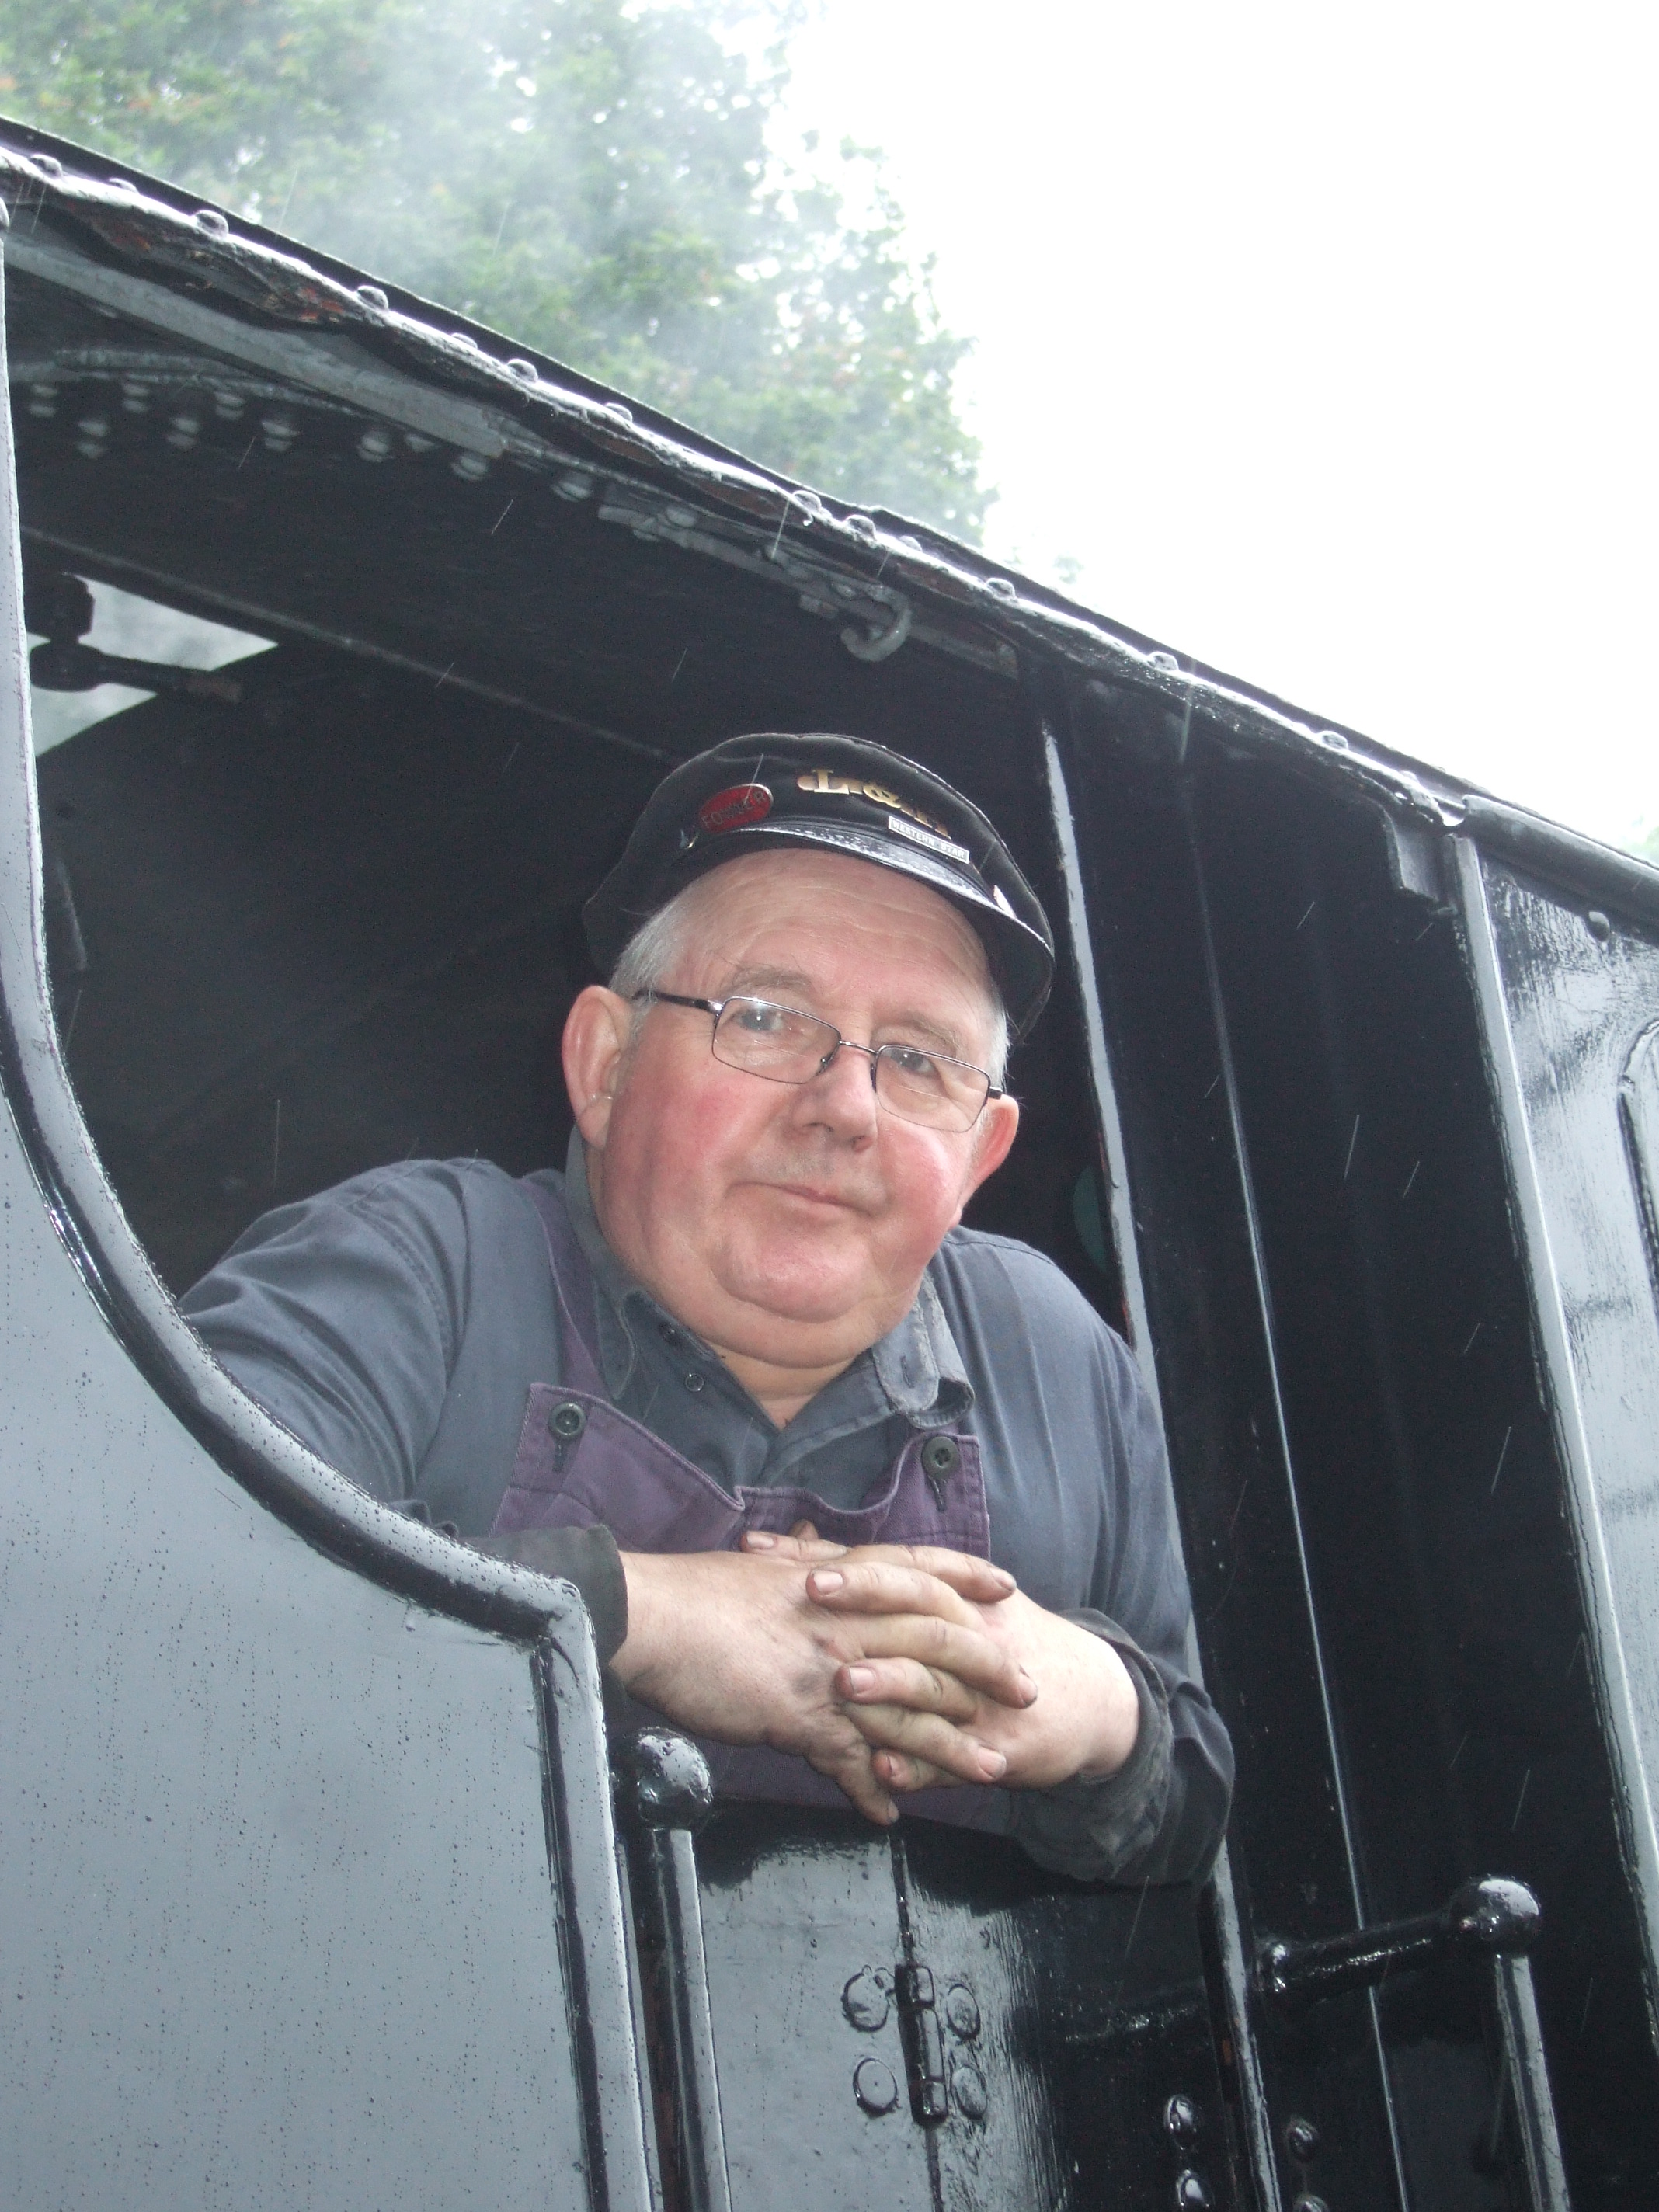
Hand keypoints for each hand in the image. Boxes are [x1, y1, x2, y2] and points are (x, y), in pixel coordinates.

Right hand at [613, 1545, 1036, 1823]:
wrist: (654, 1619)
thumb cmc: (697, 1593)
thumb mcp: (761, 1568)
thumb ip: (799, 1567)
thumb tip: (815, 1556)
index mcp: (836, 1579)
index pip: (917, 1568)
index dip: (965, 1575)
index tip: (1006, 1587)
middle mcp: (845, 1621)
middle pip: (937, 1643)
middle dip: (987, 1668)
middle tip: (1027, 1691)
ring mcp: (829, 1672)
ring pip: (911, 1712)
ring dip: (954, 1748)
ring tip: (991, 1773)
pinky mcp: (802, 1719)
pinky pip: (852, 1763)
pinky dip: (873, 1792)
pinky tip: (890, 1816)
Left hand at [750, 1529, 1140, 1797]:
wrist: (1093, 1702)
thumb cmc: (1007, 1646)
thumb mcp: (963, 1603)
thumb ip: (889, 1584)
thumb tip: (808, 1550)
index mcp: (957, 1595)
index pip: (892, 1564)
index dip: (835, 1555)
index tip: (775, 1550)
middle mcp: (970, 1632)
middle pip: (917, 1603)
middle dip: (865, 1594)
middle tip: (810, 1590)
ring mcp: (982, 1692)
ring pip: (933, 1684)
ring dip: (889, 1684)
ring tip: (842, 1684)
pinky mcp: (995, 1748)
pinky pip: (952, 1759)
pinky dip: (918, 1766)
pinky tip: (881, 1772)